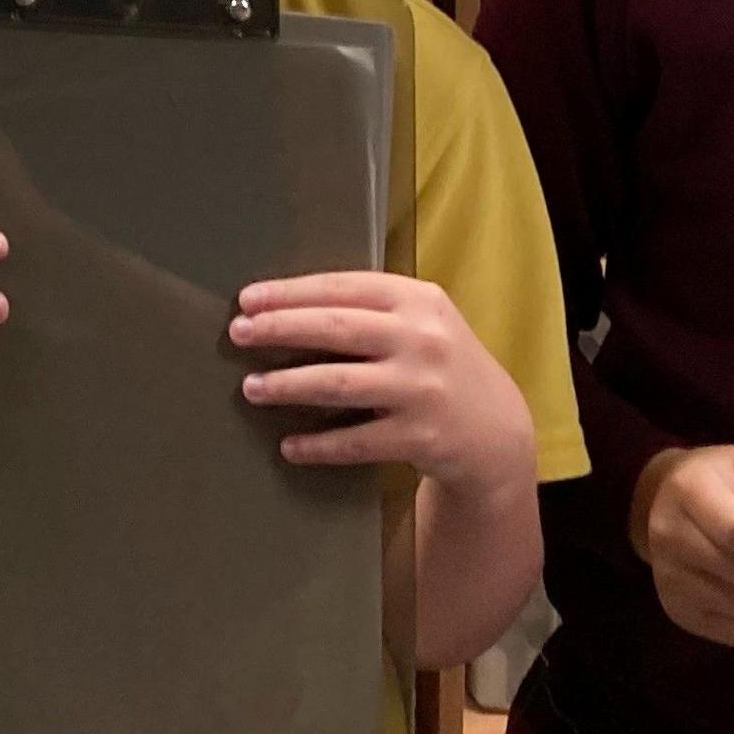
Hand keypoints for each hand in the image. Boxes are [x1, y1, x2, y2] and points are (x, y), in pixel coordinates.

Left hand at [231, 272, 534, 500]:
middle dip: (279, 329)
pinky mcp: (421, 438)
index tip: (247, 299)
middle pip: (335, 329)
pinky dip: (318, 444)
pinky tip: (289, 445)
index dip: (290, 292)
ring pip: (338, 384)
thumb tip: (283, 307)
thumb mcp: (420, 323)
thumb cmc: (439, 366)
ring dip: (287, 385)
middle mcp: (423, 340)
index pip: (343, 287)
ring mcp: (423, 390)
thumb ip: (370, 310)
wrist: (496, 430)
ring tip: (251, 387)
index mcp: (419, 300)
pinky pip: (356, 441)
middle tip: (238, 334)